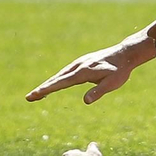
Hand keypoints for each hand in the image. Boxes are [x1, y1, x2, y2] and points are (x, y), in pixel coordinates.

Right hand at [26, 42, 144, 104]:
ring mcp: (80, 63)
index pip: (61, 83)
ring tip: (38, 94)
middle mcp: (78, 66)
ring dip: (49, 83)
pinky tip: (55, 83)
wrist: (126, 53)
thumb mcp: (112, 83)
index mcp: (83, 72)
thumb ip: (99, 91)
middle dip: (43, 88)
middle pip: (57, 79)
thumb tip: (85, 101)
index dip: (46, 89)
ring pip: (61, 75)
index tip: (34, 95)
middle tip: (29, 98)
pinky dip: (58, 78)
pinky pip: (66, 72)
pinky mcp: (83, 62)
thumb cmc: (120, 70)